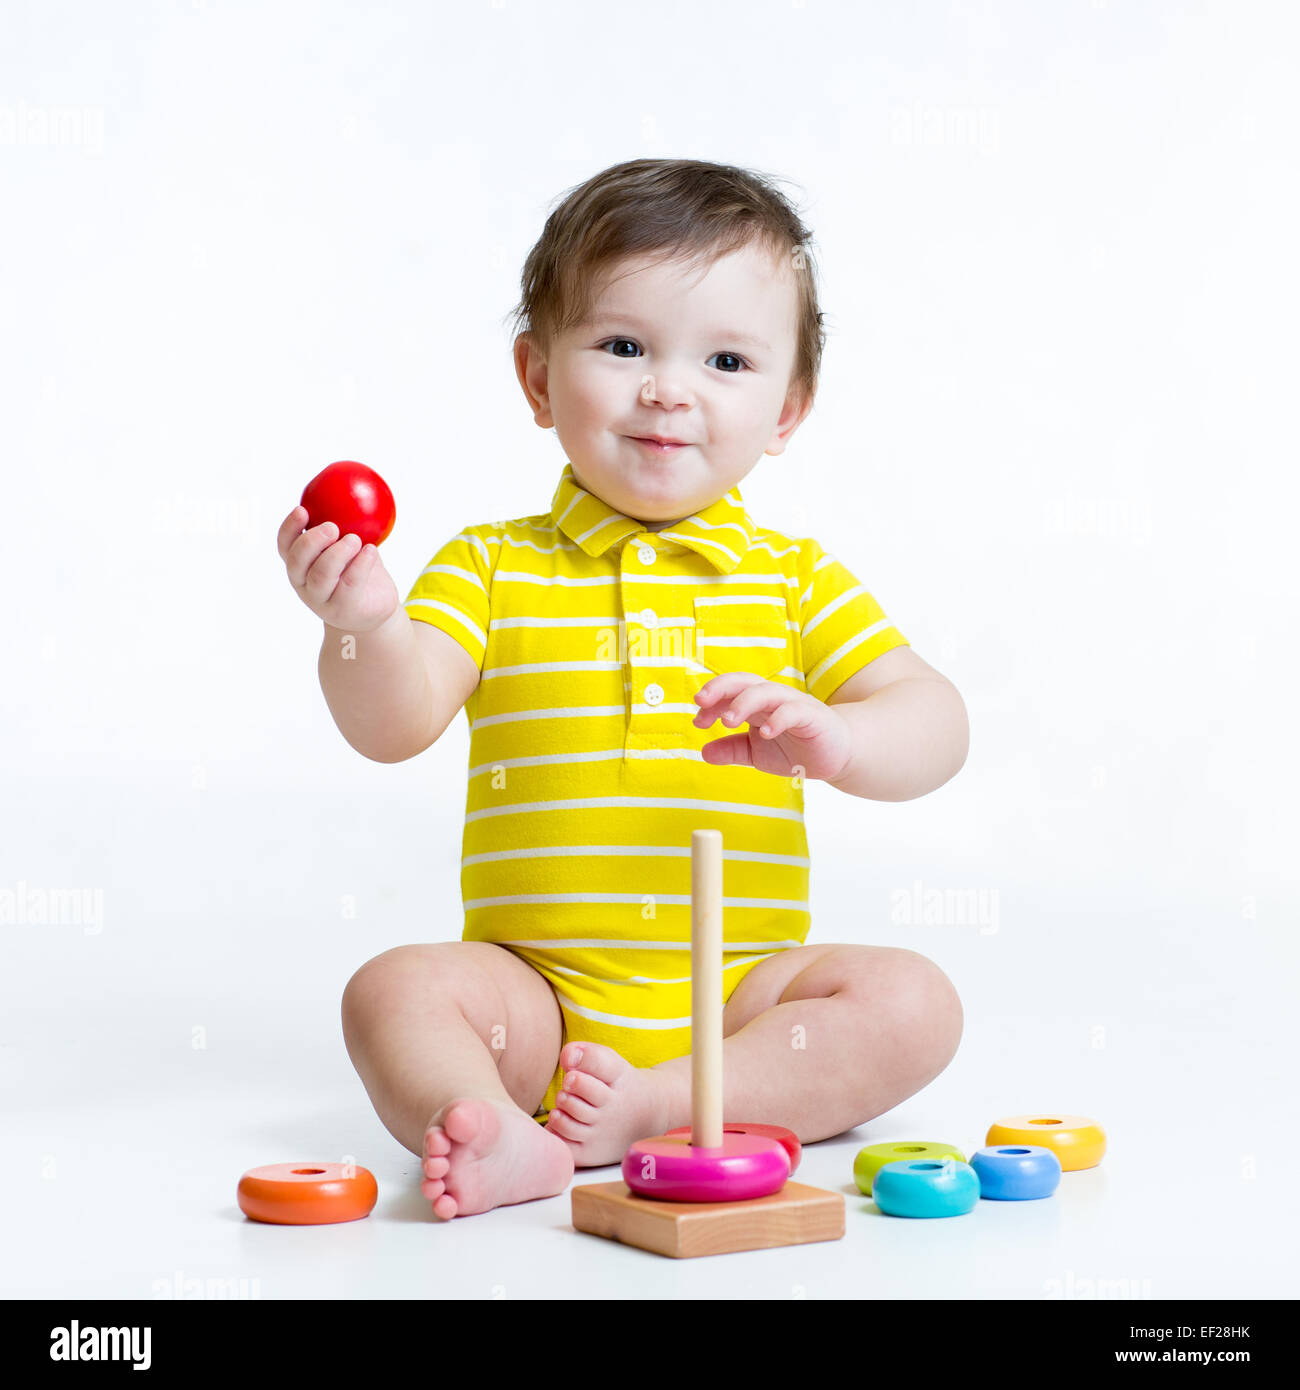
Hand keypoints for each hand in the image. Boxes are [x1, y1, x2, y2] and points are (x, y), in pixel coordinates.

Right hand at [276, 505, 399, 631]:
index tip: (302, 510)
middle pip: (298, 561)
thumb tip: (352, 487)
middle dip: (311, 540)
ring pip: (321, 574)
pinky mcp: (342, 610)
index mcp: (299, 564)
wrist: (374, 610)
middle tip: (331, 526)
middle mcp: (304, 583)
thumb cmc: (359, 571)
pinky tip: (371, 551)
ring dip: (337, 553)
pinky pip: (349, 585)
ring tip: (354, 539)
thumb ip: (345, 525)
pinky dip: (360, 565)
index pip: (285, 545)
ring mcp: (320, 600)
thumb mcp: (351, 547)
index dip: (289, 528)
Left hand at [693, 673, 854, 781]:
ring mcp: (793, 703)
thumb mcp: (757, 753)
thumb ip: (732, 750)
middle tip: (701, 702)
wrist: (837, 756)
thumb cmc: (796, 749)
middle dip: (720, 688)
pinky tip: (765, 733)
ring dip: (744, 703)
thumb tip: (703, 753)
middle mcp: (773, 698)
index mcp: (757, 704)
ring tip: (728, 720)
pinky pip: (793, 711)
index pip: (729, 692)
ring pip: (766, 691)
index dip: (711, 702)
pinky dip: (778, 719)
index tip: (697, 721)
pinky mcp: (812, 715)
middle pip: (744, 681)